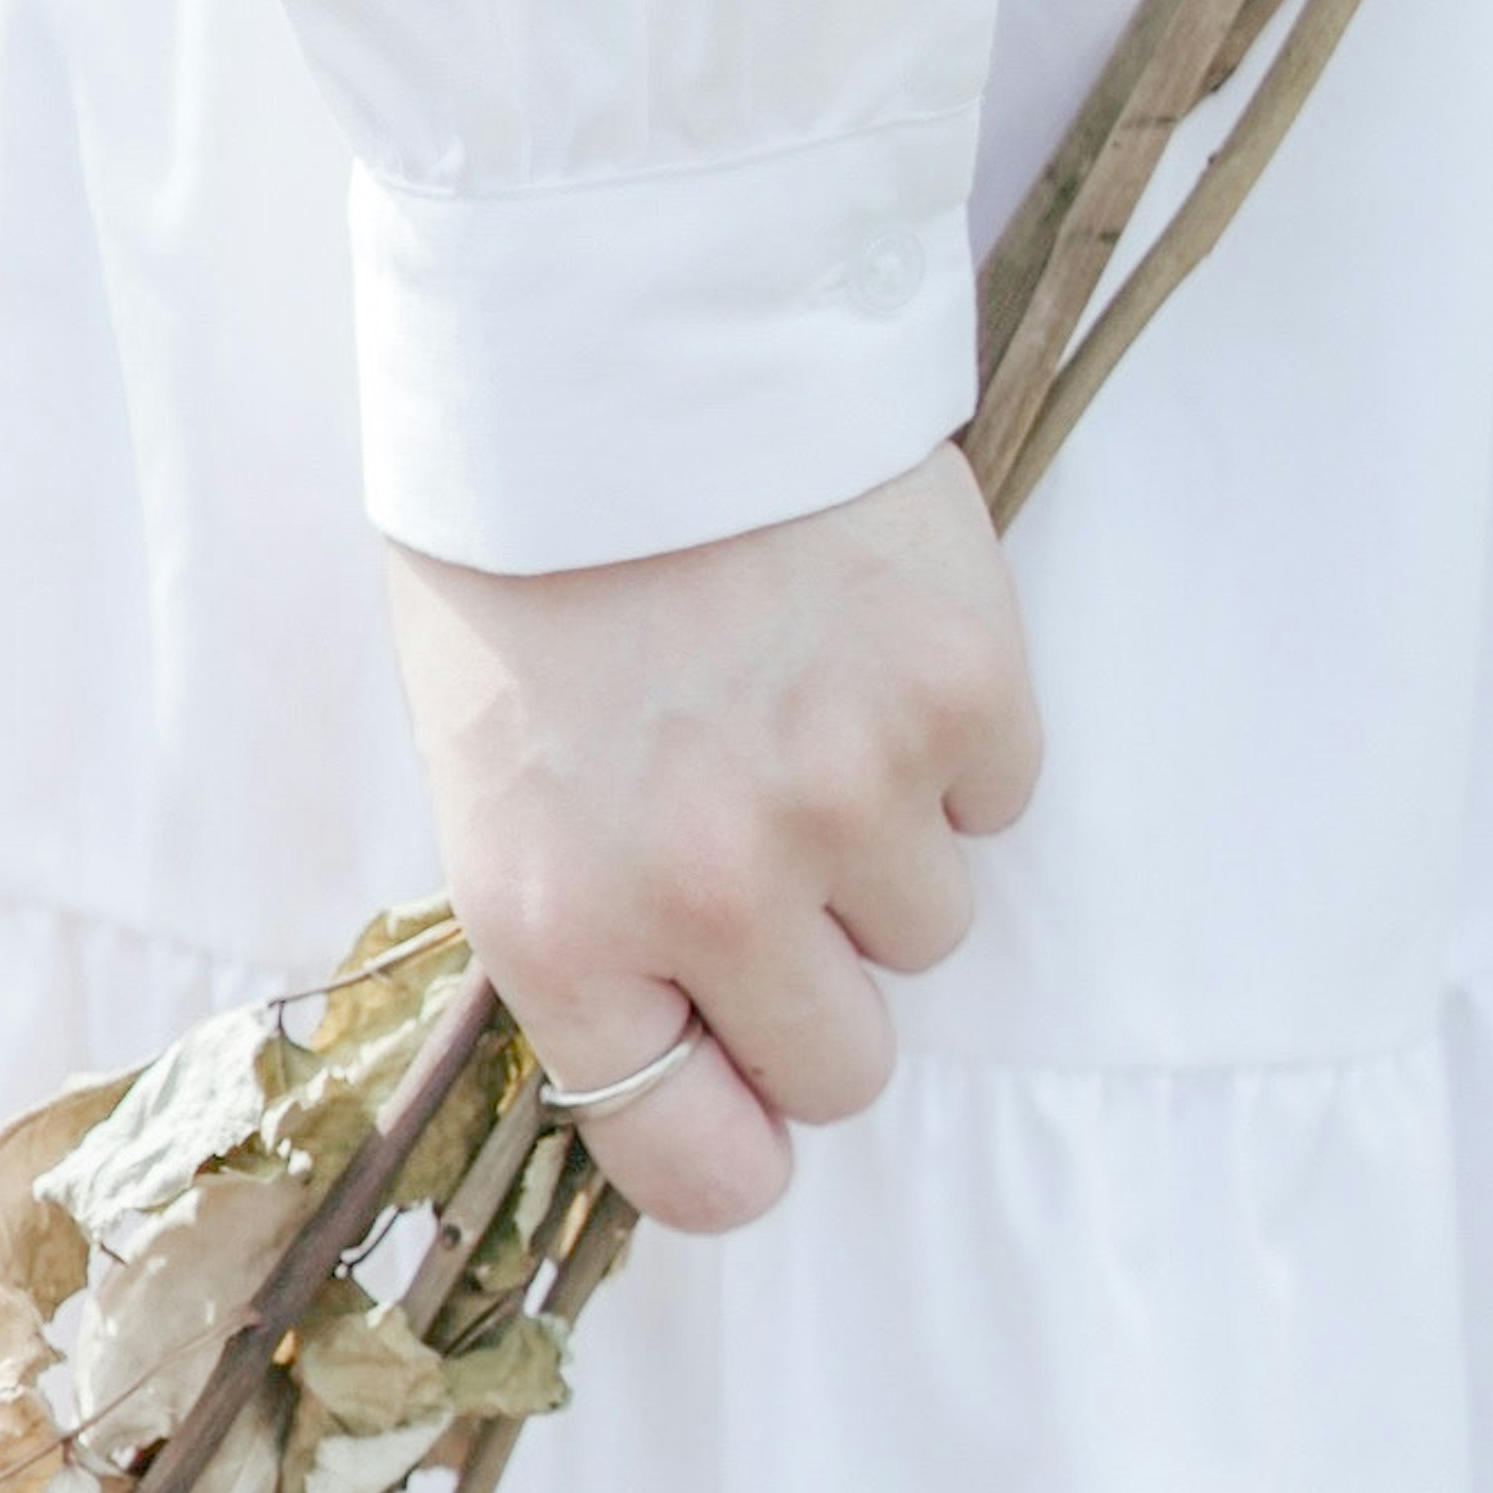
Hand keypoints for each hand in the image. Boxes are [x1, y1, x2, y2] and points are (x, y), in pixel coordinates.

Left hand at [382, 444, 1042, 1230]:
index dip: (738, 1138)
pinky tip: (864, 636)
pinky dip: (954, 734)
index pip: (697, 1165)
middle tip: (781, 863)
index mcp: (560, 923)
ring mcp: (848, 795)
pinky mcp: (963, 694)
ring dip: (888, 843)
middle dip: (825, 986)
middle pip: (847, 1067)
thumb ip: (588, 929)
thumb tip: (691, 1054)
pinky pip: (1000, 795)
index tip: (749, 1092)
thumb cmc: (526, 545)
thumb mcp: (493, 771)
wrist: (619, 327)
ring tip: (802, 703)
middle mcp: (708, 889)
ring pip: (933, 926)